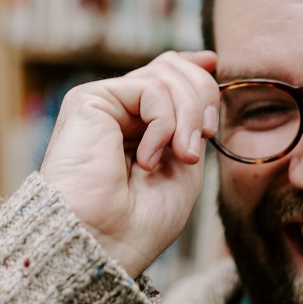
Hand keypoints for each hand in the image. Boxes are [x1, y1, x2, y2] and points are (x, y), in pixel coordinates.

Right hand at [39, 50, 218, 277]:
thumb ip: (192, 114)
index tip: (213, 64)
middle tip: (205, 139)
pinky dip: (164, 125)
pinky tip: (147, 159)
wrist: (106, 242)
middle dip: (203, 99)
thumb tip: (204, 61)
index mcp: (141, 124)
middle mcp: (121, 109)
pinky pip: (150, 89)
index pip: (167, 72)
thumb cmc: (144, 218)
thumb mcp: (184, 158)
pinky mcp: (89, 99)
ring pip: (167, 75)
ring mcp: (105, 103)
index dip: (194, 66)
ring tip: (181, 157)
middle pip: (174, 68)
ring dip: (188, 117)